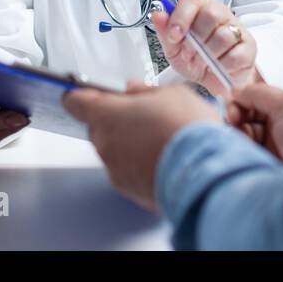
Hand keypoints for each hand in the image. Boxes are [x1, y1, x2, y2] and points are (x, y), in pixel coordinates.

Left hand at [63, 82, 219, 211]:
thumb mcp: (172, 93)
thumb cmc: (188, 130)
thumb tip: (134, 90)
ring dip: (129, 144)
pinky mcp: (131, 191)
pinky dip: (141, 165)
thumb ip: (145, 91)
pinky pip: (129, 172)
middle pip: (98, 127)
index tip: (88, 92)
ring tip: (160, 139)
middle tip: (144, 114)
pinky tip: (164, 158)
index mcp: (108, 115)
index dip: (82, 95)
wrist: (206, 173)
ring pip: (115, 151)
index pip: (76, 101)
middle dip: (116, 120)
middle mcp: (106, 145)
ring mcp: (117, 171)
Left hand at [150, 0, 257, 96]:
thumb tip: (158, 14)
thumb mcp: (174, 49)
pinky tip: (217, 68)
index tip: (174, 36)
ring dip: (208, 55)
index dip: (180, 18)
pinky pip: (236, 54)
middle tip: (189, 54)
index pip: (191, 1)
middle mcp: (220, 14)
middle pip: (210, 14)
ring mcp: (236, 28)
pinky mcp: (249, 46)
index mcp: (199, 9)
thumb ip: (165, 32)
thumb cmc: (196, 61)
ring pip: (223, 35)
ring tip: (202, 63)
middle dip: (196, 40)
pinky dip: (222, 65)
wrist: (215, 81)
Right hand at [225, 82, 282, 167]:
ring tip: (241, 141)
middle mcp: (282, 126)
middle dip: (236, 119)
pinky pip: (249, 154)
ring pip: (246, 136)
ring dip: (238, 136)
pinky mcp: (270, 165)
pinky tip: (241, 152)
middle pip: (248, 117)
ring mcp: (276, 147)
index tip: (233, 111)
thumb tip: (236, 91)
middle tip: (233, 124)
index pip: (256, 99)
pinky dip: (242, 151)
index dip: (241, 102)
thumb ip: (259, 93)